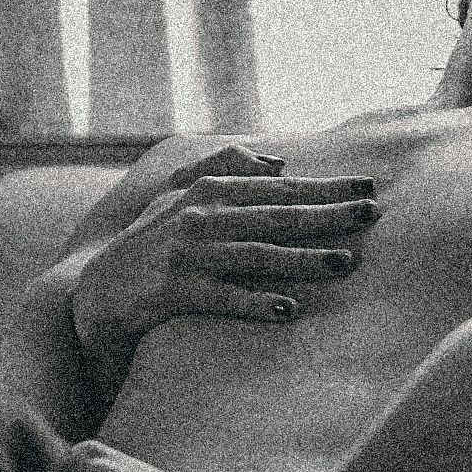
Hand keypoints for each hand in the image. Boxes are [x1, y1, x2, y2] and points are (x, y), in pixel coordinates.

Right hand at [71, 143, 378, 389]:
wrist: (98, 290)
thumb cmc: (152, 240)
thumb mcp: (182, 194)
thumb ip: (226, 167)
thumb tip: (279, 161)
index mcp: (210, 190)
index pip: (280, 187)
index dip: (326, 187)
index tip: (367, 187)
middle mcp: (202, 217)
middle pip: (278, 215)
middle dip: (329, 214)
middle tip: (372, 215)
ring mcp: (188, 254)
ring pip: (259, 254)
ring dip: (305, 258)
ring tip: (345, 262)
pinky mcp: (175, 292)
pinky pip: (224, 297)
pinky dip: (256, 303)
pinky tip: (289, 309)